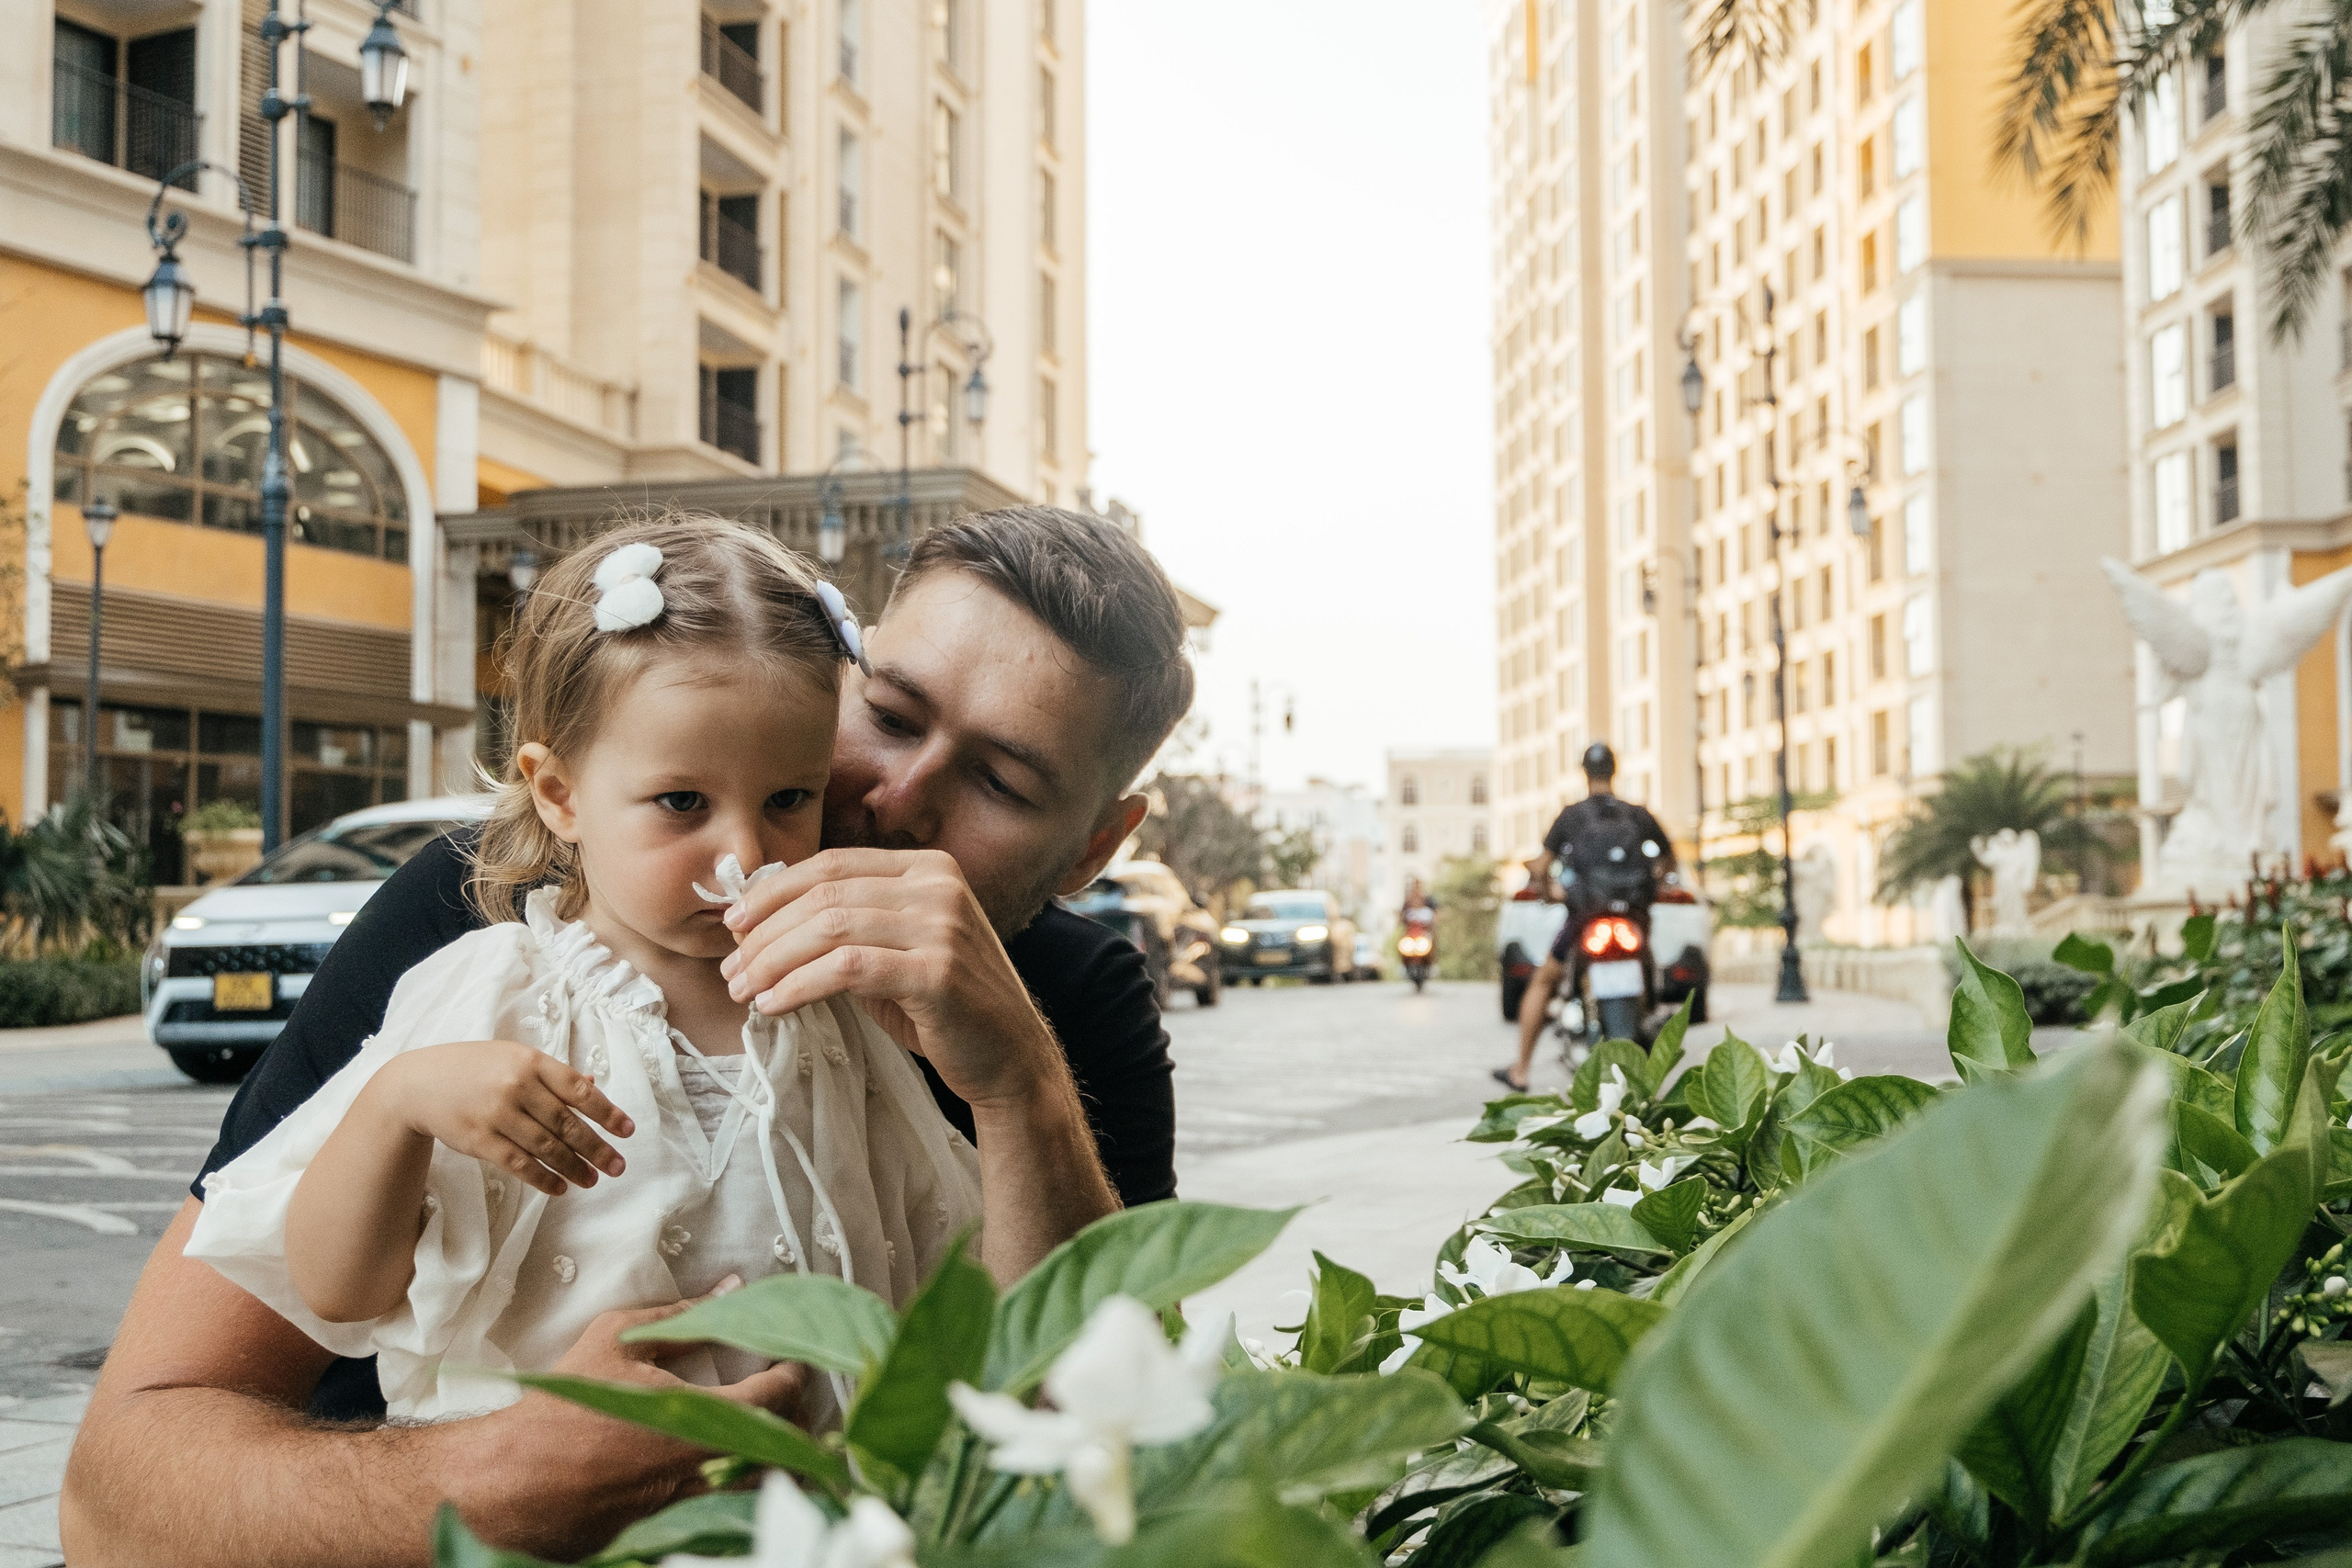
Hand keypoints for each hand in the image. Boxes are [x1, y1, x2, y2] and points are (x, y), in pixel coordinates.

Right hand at [371, 1040, 634, 1195]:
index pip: (578, 1089)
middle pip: (566, 1123)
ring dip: (574, 1167)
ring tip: (593, 1180)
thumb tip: (592, 1085)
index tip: (627, 1130)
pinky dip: (543, 1179)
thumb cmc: (474, 1068)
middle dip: (596, 1147)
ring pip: (546, 1147)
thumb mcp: (512, 1058)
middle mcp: (517, 1087)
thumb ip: (552, 1074)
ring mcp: (497, 1114)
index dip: (606, 1111)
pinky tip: (560, 1188)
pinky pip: (519, 1164)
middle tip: (618, 1166)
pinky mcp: (480, 1140)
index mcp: (530, 1062)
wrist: (418, 1084)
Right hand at [455, 1285, 811, 1557]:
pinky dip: (741, 1486)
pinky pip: (725, 1511)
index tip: (794, 1357)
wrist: (511, 1481)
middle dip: (797, 1419)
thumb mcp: (616, 1340)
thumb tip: (731, 1288)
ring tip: (770, 1431)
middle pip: (787, 1451)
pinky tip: (732, 1465)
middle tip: (789, 1395)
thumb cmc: (563, 1407)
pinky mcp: (669, 1529)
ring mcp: (688, 1507)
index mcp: (699, 1420)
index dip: (796, 1371)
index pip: (779, 1395)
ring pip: (761, 1489)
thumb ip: (681, 1314)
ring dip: (776, 1459)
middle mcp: (704, 1470)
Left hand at [718, 847, 1059, 1110]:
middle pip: (825, 894)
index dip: (775, 890)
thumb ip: (850, 926)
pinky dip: (799, 985)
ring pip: (830, 928)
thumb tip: (765, 924)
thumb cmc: (944, 1007)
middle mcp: (939, 886)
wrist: (1009, 1056)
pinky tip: (774, 1006)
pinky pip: (847, 969)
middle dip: (766, 932)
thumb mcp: (899, 949)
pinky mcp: (937, 972)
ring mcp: (942, 926)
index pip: (833, 864)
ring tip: (744, 991)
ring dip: (774, 961)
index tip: (735, 923)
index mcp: (929, 868)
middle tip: (732, 969)